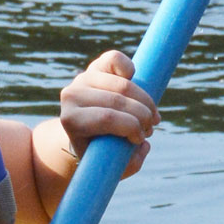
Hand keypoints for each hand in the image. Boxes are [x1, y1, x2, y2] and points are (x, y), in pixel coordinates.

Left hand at [60, 50, 159, 177]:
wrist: (82, 131)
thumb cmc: (98, 149)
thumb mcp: (110, 164)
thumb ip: (129, 162)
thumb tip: (143, 146)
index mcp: (71, 120)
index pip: (106, 118)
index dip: (131, 126)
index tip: (141, 138)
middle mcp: (72, 96)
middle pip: (117, 100)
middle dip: (143, 114)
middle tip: (151, 127)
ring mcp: (83, 78)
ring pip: (123, 84)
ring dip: (145, 101)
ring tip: (151, 116)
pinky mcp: (95, 66)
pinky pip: (116, 59)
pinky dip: (131, 69)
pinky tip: (138, 87)